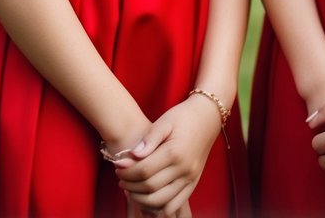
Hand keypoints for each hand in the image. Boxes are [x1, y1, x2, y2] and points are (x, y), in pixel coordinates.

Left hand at [112, 95, 221, 215]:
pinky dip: (158, 208)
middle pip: (150, 188)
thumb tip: (132, 155)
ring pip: (161, 201)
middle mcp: (183, 169)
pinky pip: (174, 205)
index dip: (127, 172)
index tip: (117, 167)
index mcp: (174, 152)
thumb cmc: (183, 116)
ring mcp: (189, 179)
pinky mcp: (193, 184)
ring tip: (131, 189)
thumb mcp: (164, 121)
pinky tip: (147, 198)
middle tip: (121, 178)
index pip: (144, 170)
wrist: (207, 118)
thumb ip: (149, 139)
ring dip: (141, 199)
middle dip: (130, 185)